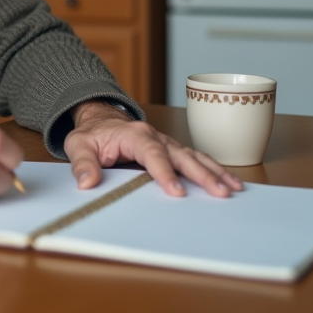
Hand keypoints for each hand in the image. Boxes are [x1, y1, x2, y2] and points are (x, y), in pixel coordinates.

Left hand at [63, 100, 242, 197]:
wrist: (101, 119)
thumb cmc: (92, 134)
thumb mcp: (78, 145)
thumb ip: (82, 163)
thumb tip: (87, 183)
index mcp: (135, 135)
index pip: (152, 154)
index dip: (165, 173)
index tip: (176, 192)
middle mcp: (155, 137)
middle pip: (182, 155)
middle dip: (202, 174)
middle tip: (220, 192)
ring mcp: (166, 143)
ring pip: (194, 156)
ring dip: (214, 172)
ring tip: (234, 188)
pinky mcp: (172, 150)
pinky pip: (195, 158)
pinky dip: (213, 169)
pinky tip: (229, 181)